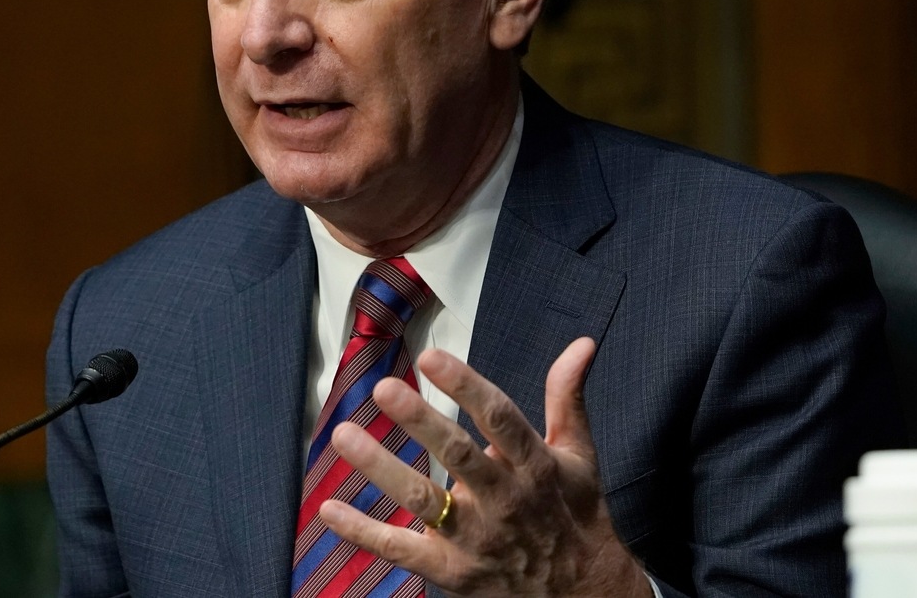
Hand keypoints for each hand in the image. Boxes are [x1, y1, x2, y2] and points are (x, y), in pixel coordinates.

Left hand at [318, 338, 650, 597]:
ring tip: (343, 435)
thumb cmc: (575, 514)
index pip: (499, 418)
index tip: (431, 357)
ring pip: (423, 500)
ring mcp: (476, 538)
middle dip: (420, 421)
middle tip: (384, 389)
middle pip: (458, 455)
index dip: (465, 386)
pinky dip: (363, 532)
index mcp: (535, 466)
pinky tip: (329, 508)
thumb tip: (582, 343)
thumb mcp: (579, 454)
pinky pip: (401, 550)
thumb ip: (567, 396)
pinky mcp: (453, 571)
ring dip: (381, 467)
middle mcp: (504, 500)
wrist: (586, 595)